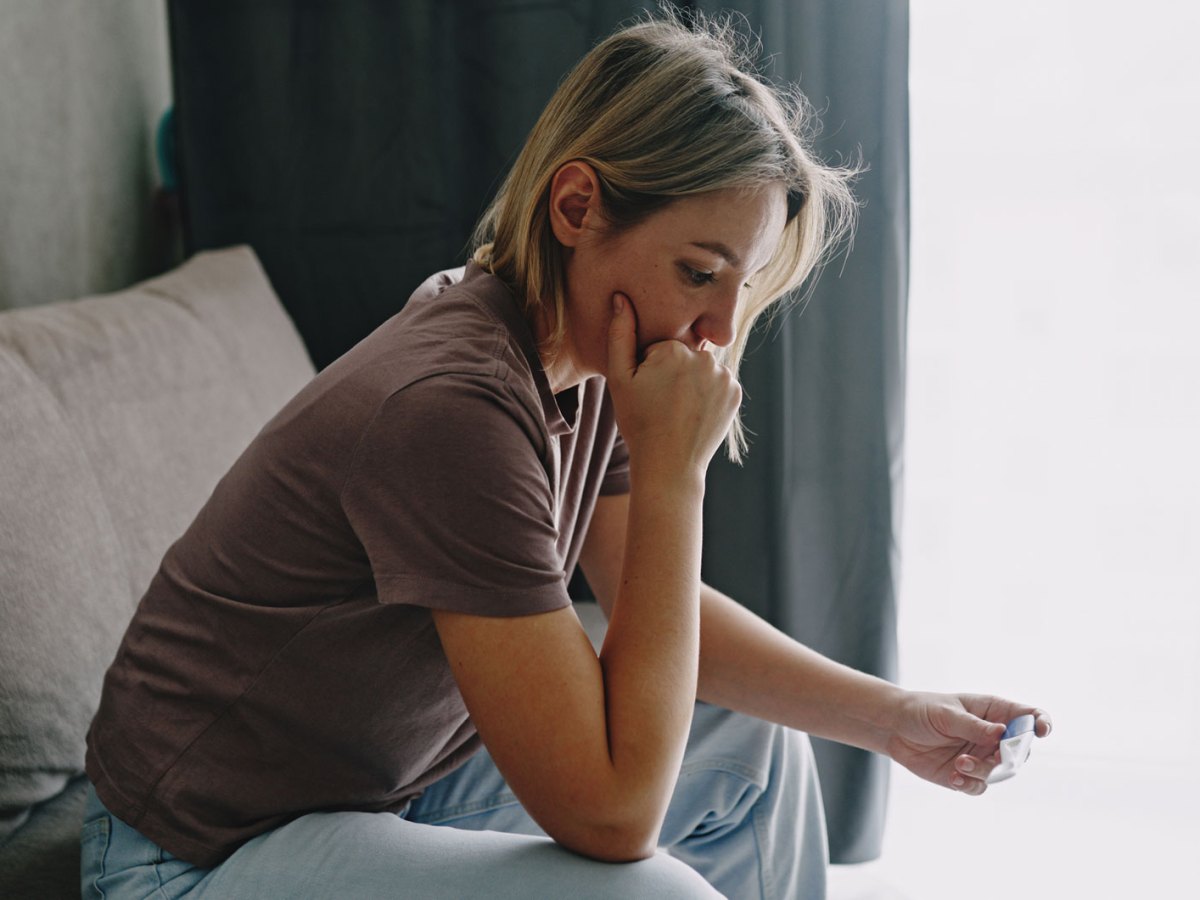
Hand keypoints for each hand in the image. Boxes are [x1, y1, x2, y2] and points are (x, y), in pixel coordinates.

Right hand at [606, 292, 740, 476]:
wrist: (669, 465)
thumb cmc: (639, 423)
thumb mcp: (620, 380)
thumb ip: (620, 335)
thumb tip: (622, 298)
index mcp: (674, 349)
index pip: (660, 347)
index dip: (649, 369)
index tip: (646, 392)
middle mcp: (704, 357)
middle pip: (684, 355)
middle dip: (673, 372)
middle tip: (661, 402)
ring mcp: (723, 376)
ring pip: (702, 369)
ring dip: (692, 382)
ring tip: (678, 409)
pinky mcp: (735, 393)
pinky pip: (718, 383)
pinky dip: (708, 394)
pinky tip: (695, 413)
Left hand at [885, 691, 1052, 795]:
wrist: (895, 728)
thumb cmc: (922, 711)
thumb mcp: (947, 714)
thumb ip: (974, 726)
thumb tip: (1001, 733)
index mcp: (994, 711)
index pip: (1028, 716)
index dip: (1040, 723)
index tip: (1041, 731)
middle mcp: (993, 736)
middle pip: (1020, 751)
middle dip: (1010, 757)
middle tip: (994, 756)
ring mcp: (982, 756)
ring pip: (1000, 772)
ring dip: (983, 771)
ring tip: (959, 763)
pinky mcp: (967, 774)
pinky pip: (979, 787)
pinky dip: (969, 784)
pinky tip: (953, 776)